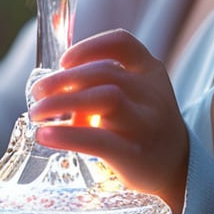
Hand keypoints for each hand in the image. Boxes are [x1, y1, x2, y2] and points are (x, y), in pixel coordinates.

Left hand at [28, 29, 187, 213]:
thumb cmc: (141, 125)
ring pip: (105, 98)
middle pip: (105, 72)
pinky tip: (45, 136)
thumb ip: (98, 87)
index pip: (123, 43)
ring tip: (36, 112)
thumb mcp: (132, 97)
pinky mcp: (135, 154)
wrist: (177, 169)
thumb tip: (51, 90)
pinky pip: (98, 139)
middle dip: (64, 80)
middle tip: (37, 92)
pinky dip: (67, 135)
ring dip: (63, 102)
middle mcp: (152, 93)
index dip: (90, 47)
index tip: (64, 60)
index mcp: (150, 71)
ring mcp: (146, 123)